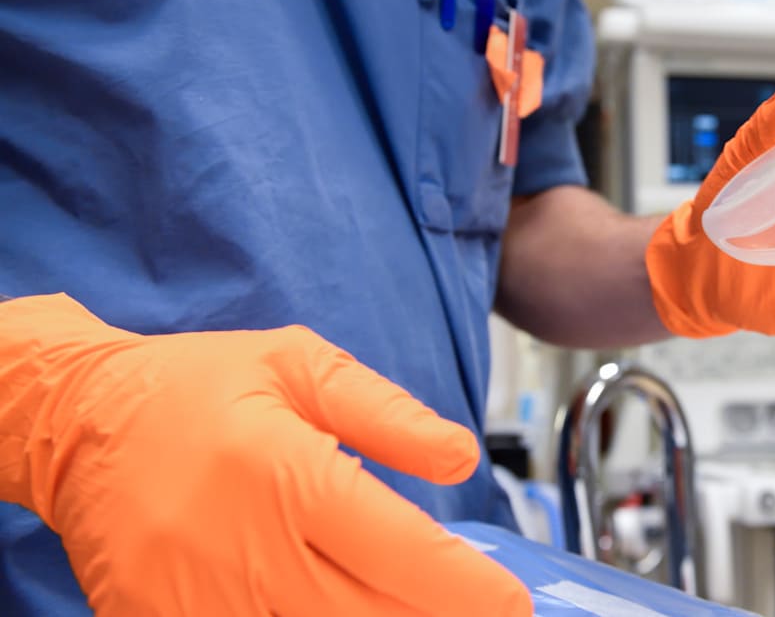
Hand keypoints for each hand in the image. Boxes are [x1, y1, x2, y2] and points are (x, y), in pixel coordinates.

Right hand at [0, 295, 531, 615]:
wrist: (79, 423)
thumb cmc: (197, 388)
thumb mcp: (300, 367)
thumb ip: (389, 415)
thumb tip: (462, 457)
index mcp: (286, 474)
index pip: (405, 556)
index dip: (472, 592)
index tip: (509, 602)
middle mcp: (247, 550)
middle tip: (471, 608)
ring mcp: (201, 603)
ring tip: (412, 608)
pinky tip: (341, 609)